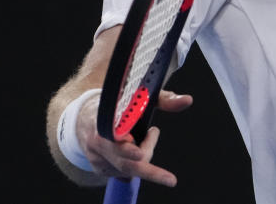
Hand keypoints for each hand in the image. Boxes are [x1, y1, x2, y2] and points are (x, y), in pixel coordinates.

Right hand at [77, 90, 193, 186]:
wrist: (87, 117)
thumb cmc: (118, 106)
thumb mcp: (141, 97)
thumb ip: (165, 99)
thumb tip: (187, 100)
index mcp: (105, 121)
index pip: (115, 137)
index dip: (126, 147)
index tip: (138, 151)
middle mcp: (98, 142)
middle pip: (124, 162)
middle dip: (148, 171)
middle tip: (170, 179)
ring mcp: (97, 158)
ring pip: (127, 168)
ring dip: (145, 155)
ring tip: (150, 134)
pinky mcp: (99, 169)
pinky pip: (122, 173)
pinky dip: (135, 163)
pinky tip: (136, 148)